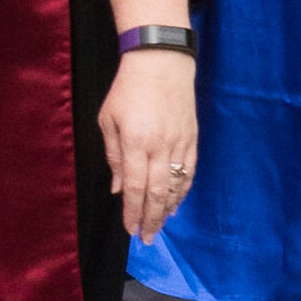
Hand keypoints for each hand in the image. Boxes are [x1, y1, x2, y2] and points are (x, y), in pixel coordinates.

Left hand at [99, 54, 199, 233]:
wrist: (161, 62)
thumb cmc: (128, 89)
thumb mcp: (108, 120)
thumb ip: (113, 156)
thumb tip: (116, 188)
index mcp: (135, 143)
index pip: (134, 188)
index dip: (132, 212)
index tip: (130, 229)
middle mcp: (159, 146)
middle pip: (157, 193)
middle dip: (151, 219)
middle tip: (147, 239)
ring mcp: (179, 143)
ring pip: (176, 186)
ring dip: (168, 209)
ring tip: (160, 225)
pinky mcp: (192, 138)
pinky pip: (188, 171)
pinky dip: (183, 190)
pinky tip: (176, 203)